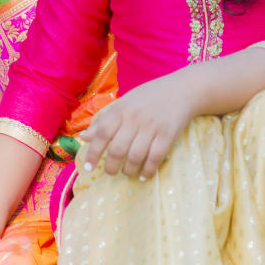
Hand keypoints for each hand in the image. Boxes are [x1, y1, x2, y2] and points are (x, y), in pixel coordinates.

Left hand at [80, 71, 194, 179]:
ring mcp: (152, 126)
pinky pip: (155, 157)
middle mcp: (134, 118)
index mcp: (120, 109)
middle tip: (110, 172)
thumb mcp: (122, 104)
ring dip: (129, 169)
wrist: (180, 90)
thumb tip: (84, 138)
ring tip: (127, 171)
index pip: (102, 134)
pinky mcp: (168, 134)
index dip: (93, 152)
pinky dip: (148, 170)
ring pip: (135, 156)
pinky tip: (144, 174)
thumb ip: (103, 121)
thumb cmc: (147, 97)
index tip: (88, 167)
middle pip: (118, 149)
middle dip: (111, 166)